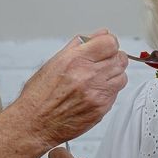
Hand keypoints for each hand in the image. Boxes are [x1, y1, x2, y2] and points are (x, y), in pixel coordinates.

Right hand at [12, 31, 127, 146]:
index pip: (110, 43)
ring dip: (113, 75)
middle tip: (102, 62)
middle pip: (119, 59)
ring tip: (98, 78)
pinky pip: (115, 94)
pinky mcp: (101, 109)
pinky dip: (108, 91)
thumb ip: (80, 45)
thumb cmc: (39, 95)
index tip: (105, 47)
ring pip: (122, 76)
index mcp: (75, 60)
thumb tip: (99, 34)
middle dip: (113, 58)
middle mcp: (88, 76)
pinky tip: (93, 92)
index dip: (109, 43)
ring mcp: (96, 94)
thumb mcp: (54, 62)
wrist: (35, 123)